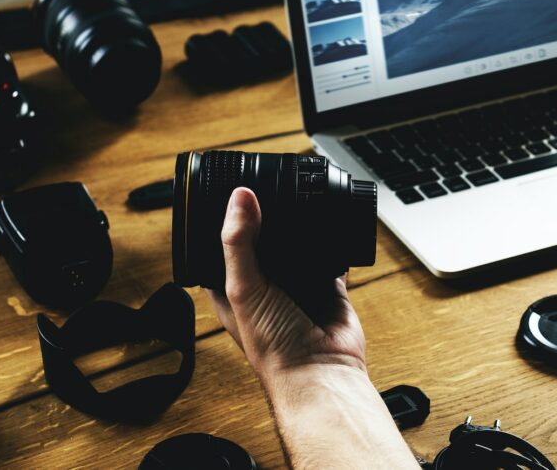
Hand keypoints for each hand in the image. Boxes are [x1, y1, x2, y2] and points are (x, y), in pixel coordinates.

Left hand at [208, 187, 366, 380]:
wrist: (321, 369)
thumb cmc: (273, 346)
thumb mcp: (244, 288)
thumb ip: (239, 243)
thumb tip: (239, 198)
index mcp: (232, 287)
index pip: (223, 245)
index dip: (227, 220)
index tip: (232, 193)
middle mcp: (264, 284)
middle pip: (264, 239)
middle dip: (268, 219)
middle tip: (269, 188)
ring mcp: (297, 284)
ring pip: (297, 244)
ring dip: (300, 227)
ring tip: (299, 199)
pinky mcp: (328, 284)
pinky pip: (331, 254)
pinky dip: (332, 240)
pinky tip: (331, 224)